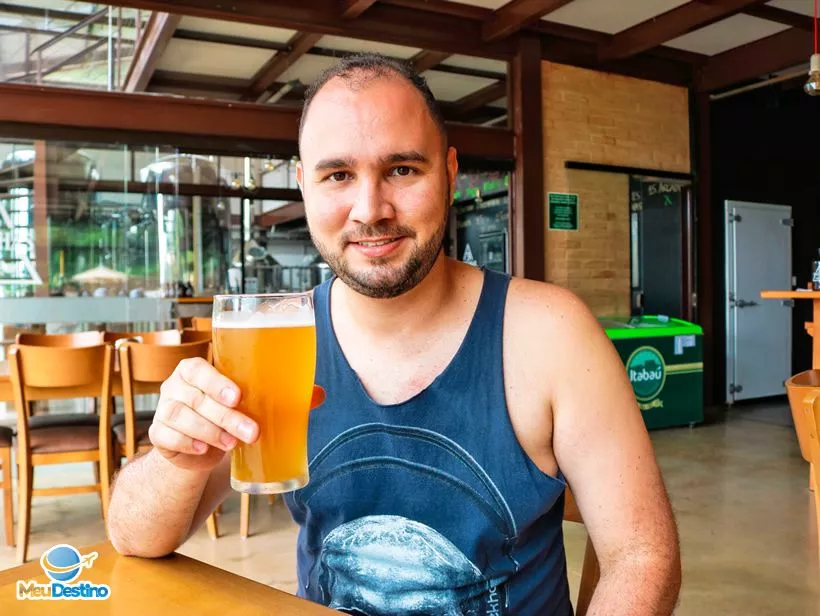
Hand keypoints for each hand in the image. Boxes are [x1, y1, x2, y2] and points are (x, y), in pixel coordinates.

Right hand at [149, 357, 325, 471]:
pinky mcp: (158, 434)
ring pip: (178, 416)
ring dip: (208, 431)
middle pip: (194, 397)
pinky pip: (166, 436)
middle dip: (224, 416)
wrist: (200, 447)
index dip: (216, 381)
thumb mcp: (251, 404)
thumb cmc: (228, 414)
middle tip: (252, 432)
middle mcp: (176, 386)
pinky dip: (186, 443)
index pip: (199, 368)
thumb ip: (281, 395)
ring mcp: (163, 409)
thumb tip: (319, 394)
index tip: (238, 397)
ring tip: (232, 444)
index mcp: (197, 370)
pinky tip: (205, 451)